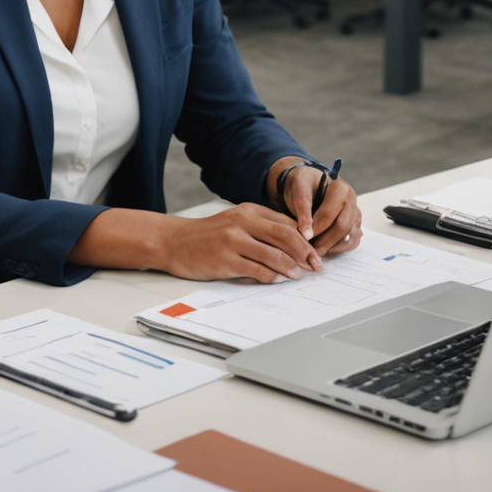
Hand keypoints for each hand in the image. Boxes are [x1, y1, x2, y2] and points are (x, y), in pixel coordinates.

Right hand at [152, 203, 323, 282]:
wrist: (174, 241)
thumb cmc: (208, 235)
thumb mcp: (236, 222)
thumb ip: (261, 228)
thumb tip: (294, 243)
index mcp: (249, 211)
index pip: (286, 224)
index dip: (305, 240)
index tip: (315, 253)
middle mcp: (243, 222)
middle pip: (286, 237)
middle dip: (305, 254)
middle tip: (316, 266)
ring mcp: (234, 240)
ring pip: (274, 255)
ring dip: (291, 268)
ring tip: (299, 275)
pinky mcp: (226, 260)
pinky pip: (257, 270)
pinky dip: (272, 277)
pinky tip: (278, 280)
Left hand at [275, 158, 362, 256]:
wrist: (309, 183)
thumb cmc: (303, 185)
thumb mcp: (299, 191)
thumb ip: (303, 211)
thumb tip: (306, 235)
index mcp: (340, 189)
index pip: (329, 215)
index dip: (315, 230)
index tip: (303, 239)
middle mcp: (351, 200)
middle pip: (342, 228)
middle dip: (324, 242)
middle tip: (308, 250)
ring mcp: (355, 212)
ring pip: (349, 237)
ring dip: (332, 247)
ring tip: (315, 249)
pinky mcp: (355, 223)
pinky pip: (353, 241)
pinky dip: (340, 248)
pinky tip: (325, 249)